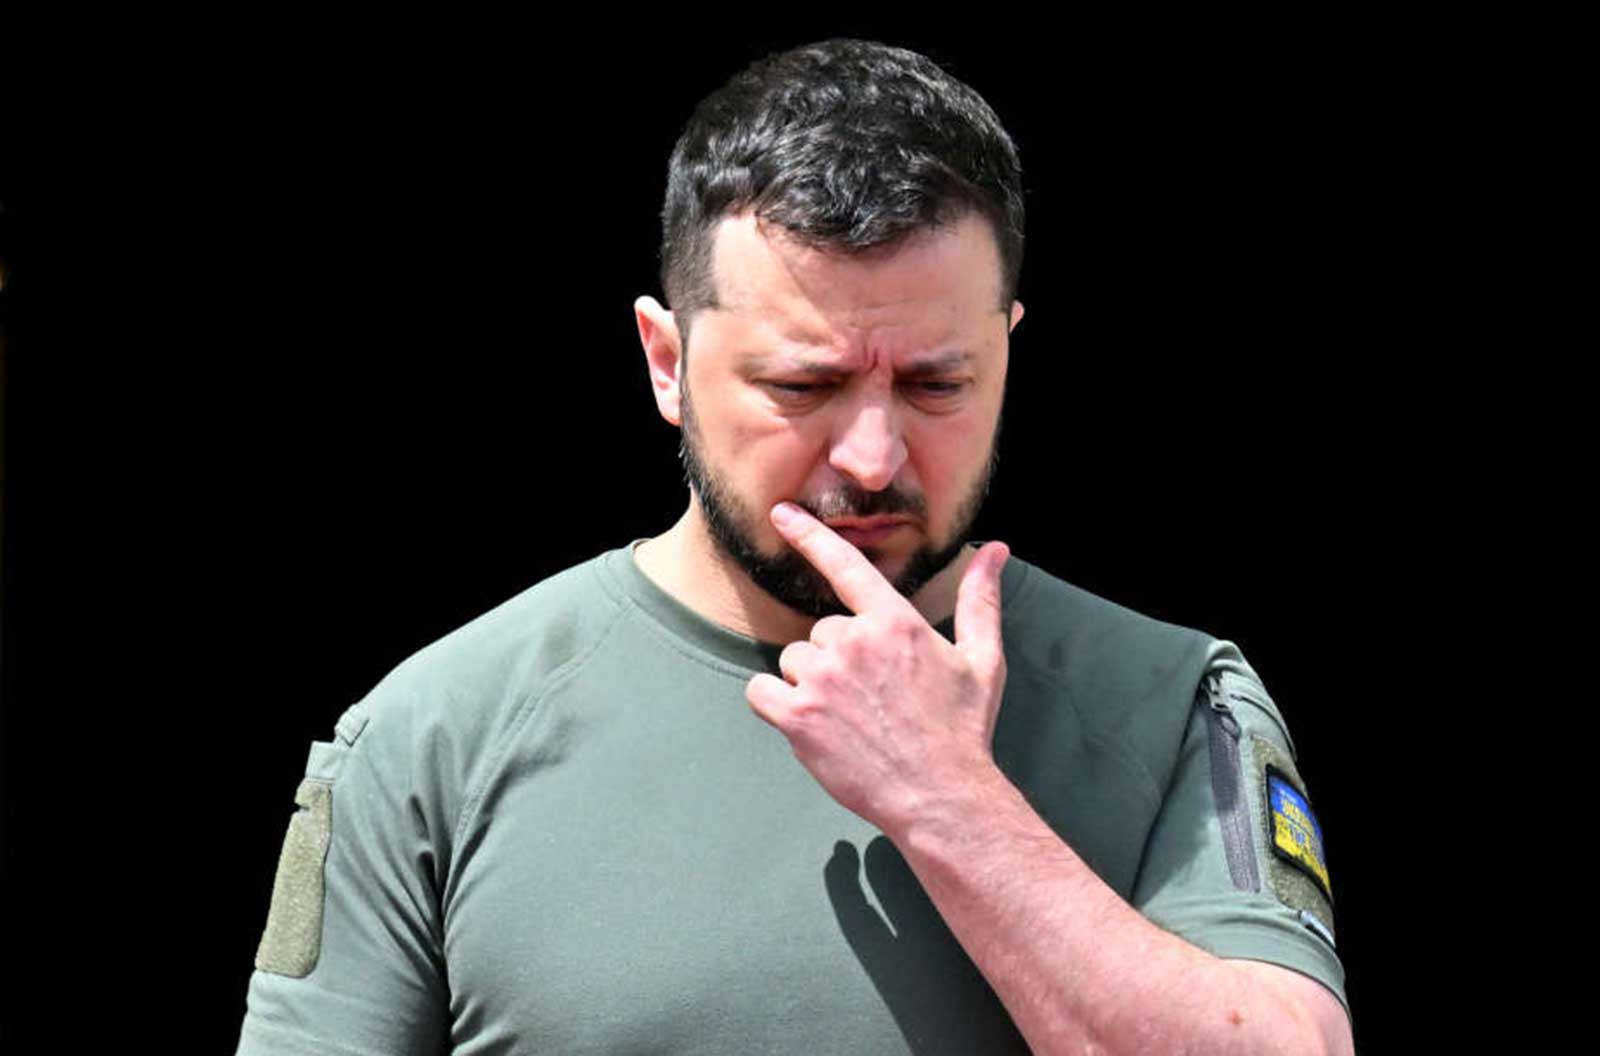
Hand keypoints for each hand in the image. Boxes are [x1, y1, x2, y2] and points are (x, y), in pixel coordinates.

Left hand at [744, 501, 1011, 833]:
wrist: (942, 795)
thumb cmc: (962, 729)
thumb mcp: (982, 659)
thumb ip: (981, 599)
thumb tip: (996, 550)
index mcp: (895, 622)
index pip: (845, 566)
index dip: (809, 536)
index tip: (781, 513)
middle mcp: (854, 642)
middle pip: (819, 633)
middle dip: (837, 661)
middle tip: (871, 699)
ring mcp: (823, 679)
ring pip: (792, 662)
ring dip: (809, 685)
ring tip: (849, 718)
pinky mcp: (799, 716)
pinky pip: (761, 693)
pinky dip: (776, 706)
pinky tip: (810, 726)